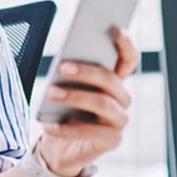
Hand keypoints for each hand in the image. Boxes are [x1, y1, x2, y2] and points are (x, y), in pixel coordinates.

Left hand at [38, 28, 138, 176]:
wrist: (60, 147)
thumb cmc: (62, 109)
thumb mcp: (64, 88)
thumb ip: (69, 73)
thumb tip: (64, 59)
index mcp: (113, 80)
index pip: (128, 60)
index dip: (125, 45)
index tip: (114, 29)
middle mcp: (122, 98)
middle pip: (110, 80)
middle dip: (86, 71)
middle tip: (62, 66)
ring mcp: (119, 121)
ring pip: (102, 103)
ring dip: (75, 96)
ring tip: (51, 92)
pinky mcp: (112, 141)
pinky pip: (90, 132)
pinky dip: (66, 128)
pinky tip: (48, 125)